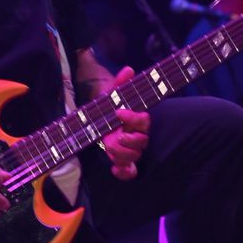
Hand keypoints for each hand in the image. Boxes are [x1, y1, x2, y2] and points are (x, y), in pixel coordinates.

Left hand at [102, 66, 149, 180]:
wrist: (99, 116)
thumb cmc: (110, 104)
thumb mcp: (112, 92)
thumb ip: (120, 82)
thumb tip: (128, 69)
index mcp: (139, 119)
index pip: (144, 121)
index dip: (133, 118)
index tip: (119, 112)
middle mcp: (138, 135)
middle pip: (142, 142)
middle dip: (129, 141)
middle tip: (116, 137)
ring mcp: (131, 148)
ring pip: (135, 156)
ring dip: (122, 155)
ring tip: (109, 148)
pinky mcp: (124, 160)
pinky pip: (130, 171)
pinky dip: (124, 173)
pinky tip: (114, 170)